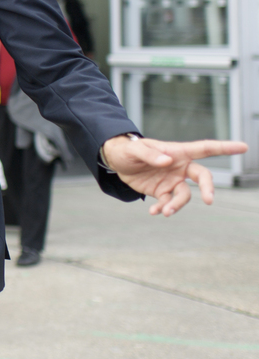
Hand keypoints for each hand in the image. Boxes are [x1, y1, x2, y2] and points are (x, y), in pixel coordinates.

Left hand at [101, 136, 247, 215]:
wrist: (116, 162)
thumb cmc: (127, 150)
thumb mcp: (134, 150)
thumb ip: (150, 154)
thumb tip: (167, 161)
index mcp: (177, 152)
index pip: (205, 149)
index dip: (225, 148)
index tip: (243, 147)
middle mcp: (180, 167)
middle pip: (202, 177)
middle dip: (208, 188)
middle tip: (210, 200)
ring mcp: (172, 180)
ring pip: (184, 195)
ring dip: (177, 205)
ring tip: (165, 212)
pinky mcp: (162, 192)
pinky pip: (168, 203)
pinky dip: (162, 209)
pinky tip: (153, 212)